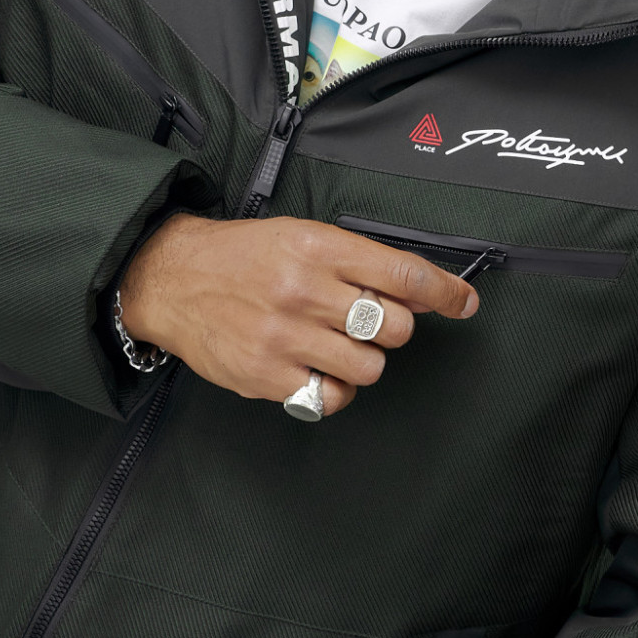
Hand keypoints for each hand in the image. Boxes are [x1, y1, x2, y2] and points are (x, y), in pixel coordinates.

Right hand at [117, 214, 478, 415]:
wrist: (173, 278)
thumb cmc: (245, 256)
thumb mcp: (305, 239)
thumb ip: (364, 264)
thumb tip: (424, 290)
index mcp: (319, 249)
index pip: (402, 274)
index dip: (445, 291)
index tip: (464, 303)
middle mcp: (305, 291)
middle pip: (393, 326)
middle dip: (392, 326)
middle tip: (367, 320)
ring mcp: (285, 337)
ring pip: (369, 367)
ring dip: (363, 360)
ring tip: (335, 344)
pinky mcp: (266, 375)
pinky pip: (331, 397)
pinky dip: (333, 389)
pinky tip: (315, 368)